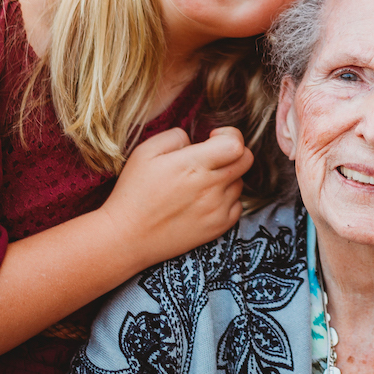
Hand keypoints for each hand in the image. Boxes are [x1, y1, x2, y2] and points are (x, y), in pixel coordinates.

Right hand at [99, 125, 253, 263]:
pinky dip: (227, 199)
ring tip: (201, 182)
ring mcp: (217, 209)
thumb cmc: (133, 192)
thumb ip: (176, 136)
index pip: (236, 144)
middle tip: (212, 156)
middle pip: (246, 160)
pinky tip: (205, 199)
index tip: (211, 138)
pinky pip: (238, 205)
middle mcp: (210, 187)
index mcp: (193, 165)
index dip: (228, 135)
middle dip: (233, 152)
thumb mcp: (145, 152)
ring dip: (228, 177)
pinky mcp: (218, 227)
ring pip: (240, 182)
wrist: (126, 238)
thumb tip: (195, 139)